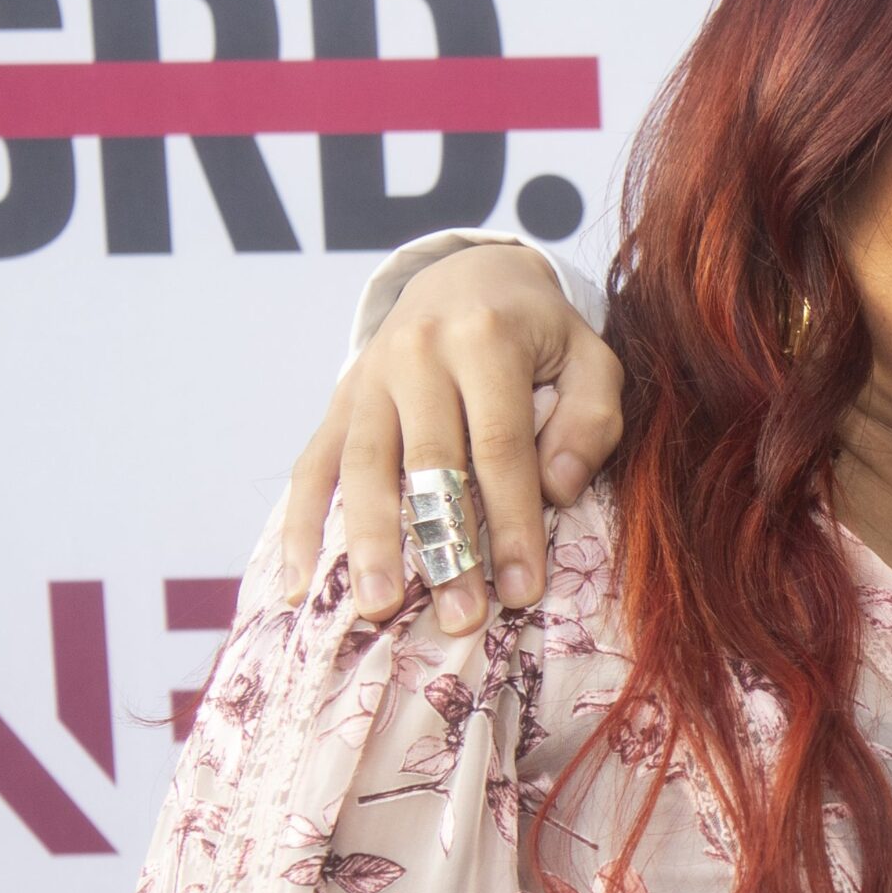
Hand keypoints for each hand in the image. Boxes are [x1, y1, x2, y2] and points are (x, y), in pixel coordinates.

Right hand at [282, 243, 623, 632]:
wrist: (468, 275)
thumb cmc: (539, 333)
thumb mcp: (590, 357)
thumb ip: (590, 419)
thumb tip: (556, 489)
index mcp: (486, 339)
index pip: (499, 445)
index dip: (511, 521)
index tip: (524, 589)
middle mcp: (418, 353)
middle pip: (429, 463)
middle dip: (444, 547)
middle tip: (458, 618)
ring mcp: (369, 376)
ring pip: (363, 467)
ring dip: (370, 544)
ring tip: (379, 609)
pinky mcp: (339, 399)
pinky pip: (313, 464)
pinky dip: (301, 523)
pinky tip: (302, 581)